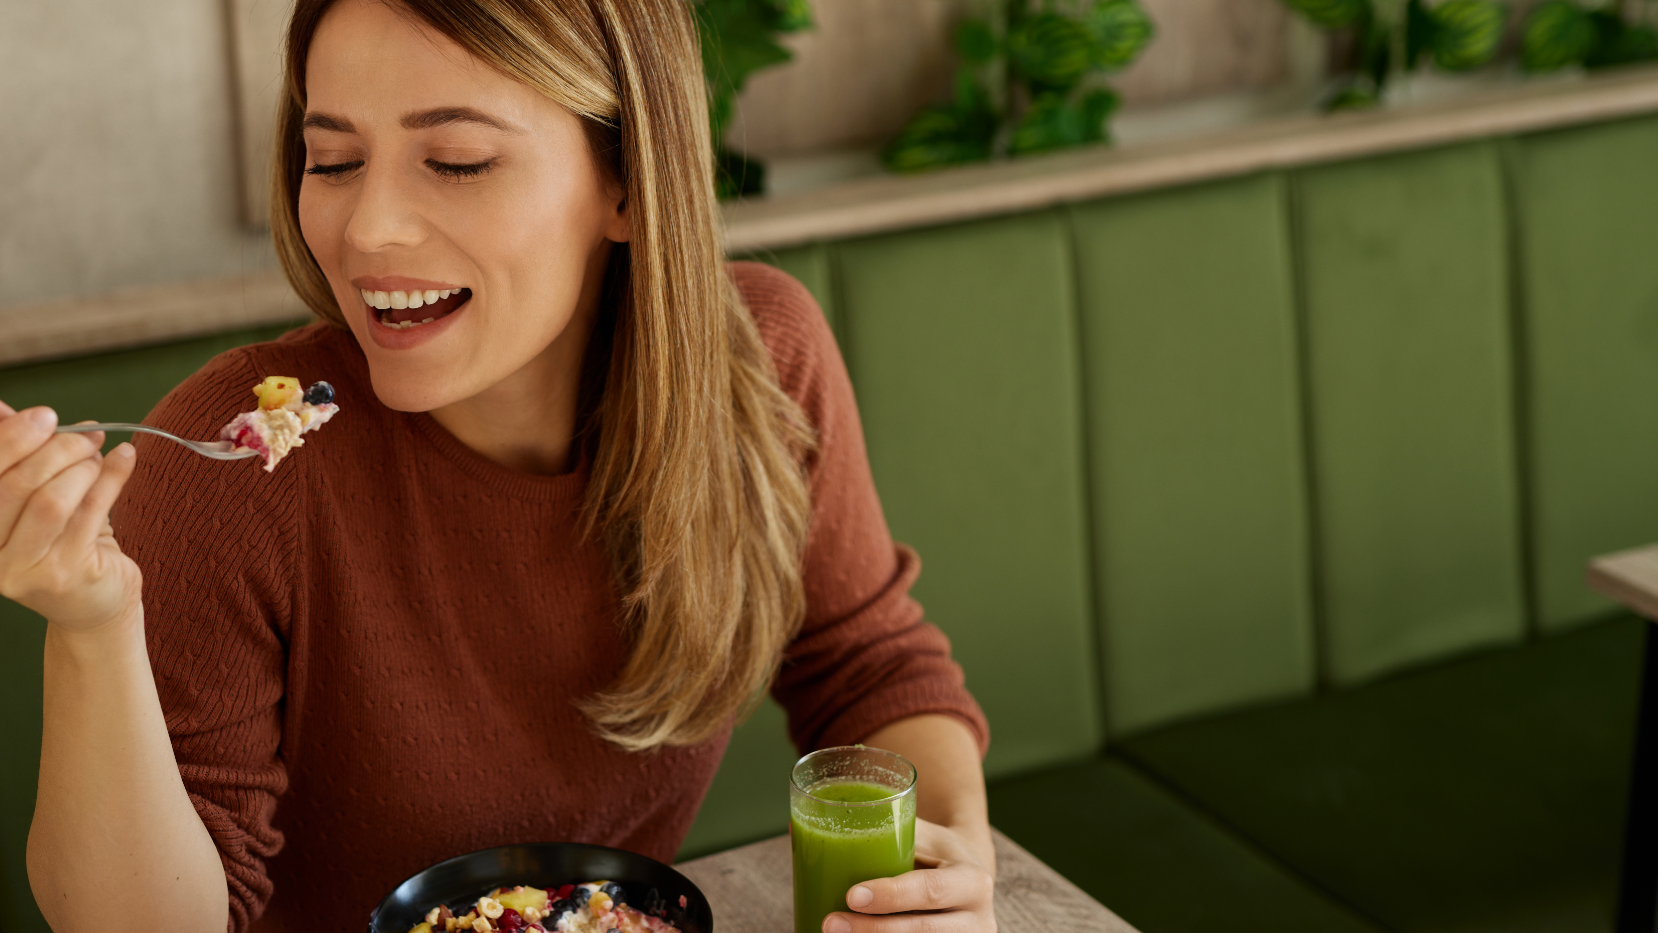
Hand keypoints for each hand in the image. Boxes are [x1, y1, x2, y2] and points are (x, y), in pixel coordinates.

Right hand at [0, 402, 140, 632]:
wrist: (95, 604)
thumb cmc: (63, 543)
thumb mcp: (35, 498)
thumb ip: (18, 458)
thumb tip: (2, 410)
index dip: (12, 438)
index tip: (46, 415)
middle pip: (17, 484)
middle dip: (56, 449)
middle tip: (87, 434)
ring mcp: (26, 569)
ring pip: (51, 501)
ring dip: (81, 466)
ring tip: (99, 454)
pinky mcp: (66, 575)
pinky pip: (91, 514)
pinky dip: (111, 478)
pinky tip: (125, 459)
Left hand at [824, 818, 995, 932]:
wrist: (972, 884)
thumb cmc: (936, 855)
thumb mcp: (924, 836)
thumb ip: (878, 828)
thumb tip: (797, 827)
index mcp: (973, 880)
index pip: (929, 890)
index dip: (891, 895)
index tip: (851, 895)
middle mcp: (979, 920)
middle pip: (922, 932)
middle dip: (872, 931)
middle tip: (830, 924)